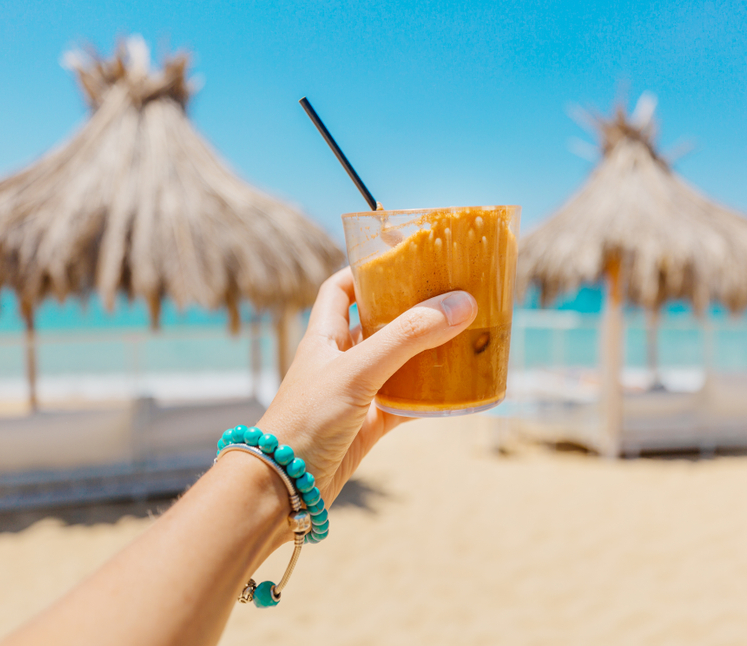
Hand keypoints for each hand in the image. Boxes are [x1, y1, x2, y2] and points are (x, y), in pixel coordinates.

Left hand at [257, 267, 476, 505]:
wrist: (284, 487)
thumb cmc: (306, 420)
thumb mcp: (357, 370)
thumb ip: (407, 337)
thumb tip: (460, 304)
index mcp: (324, 336)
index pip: (341, 289)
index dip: (366, 270)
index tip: (404, 260)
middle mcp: (339, 360)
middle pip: (378, 323)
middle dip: (411, 310)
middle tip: (448, 297)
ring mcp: (355, 394)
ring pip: (397, 364)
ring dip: (426, 353)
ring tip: (463, 337)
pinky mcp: (368, 426)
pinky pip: (406, 404)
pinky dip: (430, 398)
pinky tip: (456, 392)